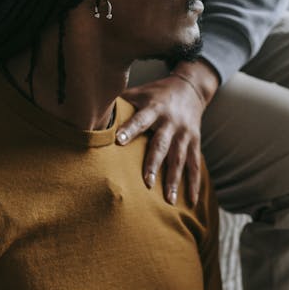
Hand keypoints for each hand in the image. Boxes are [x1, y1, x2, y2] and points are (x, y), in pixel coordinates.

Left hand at [119, 61, 218, 206]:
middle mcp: (171, 122)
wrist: (192, 88)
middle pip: (162, 145)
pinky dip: (194, 184)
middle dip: (154, 164)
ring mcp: (185, 133)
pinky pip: (195, 165)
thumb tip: (93, 108)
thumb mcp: (141, 92)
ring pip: (180, 159)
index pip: (140, 120)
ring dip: (175, 180)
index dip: (130, 129)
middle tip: (146, 183)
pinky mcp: (195, 141)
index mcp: (154, 108)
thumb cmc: (158, 92)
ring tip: (170, 201)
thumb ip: (122, 101)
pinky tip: (192, 201)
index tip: (118, 140)